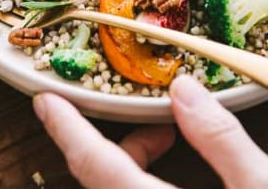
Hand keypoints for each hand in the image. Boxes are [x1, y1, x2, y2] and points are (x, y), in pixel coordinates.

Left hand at [33, 75, 267, 187]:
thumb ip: (221, 138)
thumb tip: (183, 89)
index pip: (95, 164)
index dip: (67, 128)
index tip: (46, 101)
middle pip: (102, 180)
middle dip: (126, 143)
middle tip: (167, 126)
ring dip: (131, 167)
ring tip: (175, 148)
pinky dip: (137, 187)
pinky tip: (170, 181)